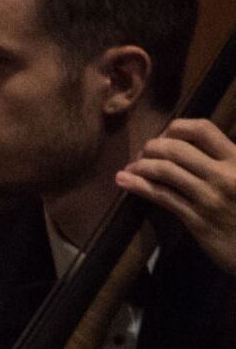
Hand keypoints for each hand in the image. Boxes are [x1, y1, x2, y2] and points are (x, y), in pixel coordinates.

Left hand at [122, 117, 235, 270]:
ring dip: (140, 166)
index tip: (165, 136)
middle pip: (176, 148)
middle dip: (152, 147)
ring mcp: (209, 198)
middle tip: (143, 154)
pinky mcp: (196, 219)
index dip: (176, 128)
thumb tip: (190, 144)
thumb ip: (225, 159)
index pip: (202, 129)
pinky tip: (124, 181)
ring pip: (165, 171)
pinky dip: (138, 185)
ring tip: (130, 167)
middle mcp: (225, 175)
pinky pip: (162, 196)